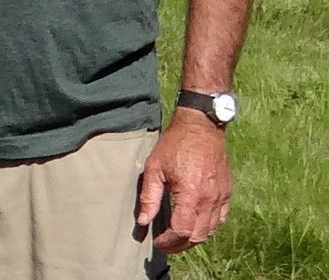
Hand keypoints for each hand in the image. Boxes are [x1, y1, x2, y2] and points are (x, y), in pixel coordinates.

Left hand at [137, 108, 232, 252]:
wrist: (201, 126)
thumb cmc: (175, 143)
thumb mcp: (155, 166)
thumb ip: (149, 196)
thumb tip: (143, 221)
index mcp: (190, 194)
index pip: (181, 230)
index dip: (168, 241)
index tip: (157, 242)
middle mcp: (209, 199)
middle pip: (197, 236)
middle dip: (180, 244)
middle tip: (166, 244)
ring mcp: (221, 197)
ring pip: (210, 231)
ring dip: (194, 238)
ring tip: (178, 238)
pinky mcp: (227, 192)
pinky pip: (220, 219)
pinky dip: (209, 228)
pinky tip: (196, 225)